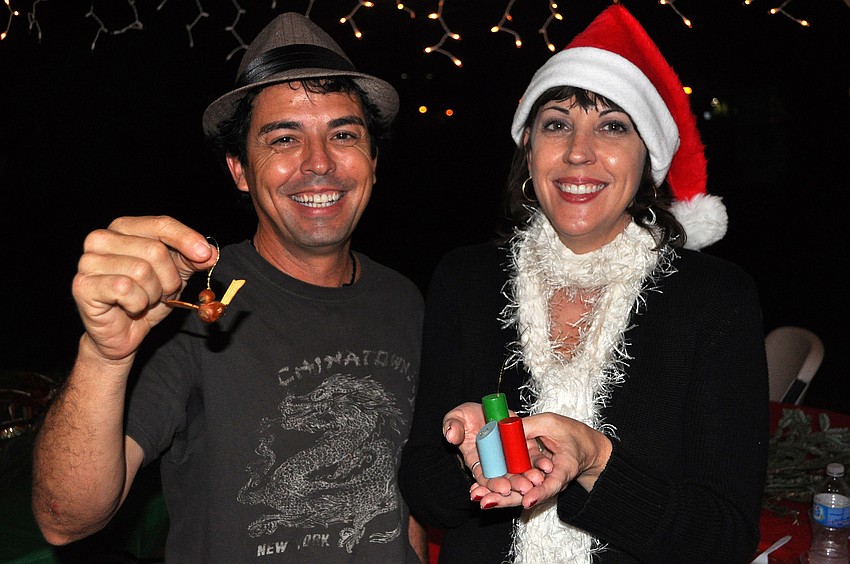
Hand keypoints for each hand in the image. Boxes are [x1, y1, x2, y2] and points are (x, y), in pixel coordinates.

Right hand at [72, 216, 216, 361]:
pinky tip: (130, 307)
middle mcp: (101, 238)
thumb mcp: (175, 274)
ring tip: (145, 300)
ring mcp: (88, 261)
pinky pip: (125, 289)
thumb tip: (210, 253)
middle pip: (155, 250)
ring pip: (142, 271)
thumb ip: (192, 259)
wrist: (124, 333)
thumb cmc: (147, 297)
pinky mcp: (83, 285)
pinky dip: (137, 303)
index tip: (205, 254)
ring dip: (153, 293)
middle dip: (169, 278)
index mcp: (124, 228)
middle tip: (163, 292)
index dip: (186, 239)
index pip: (161, 224)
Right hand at [444, 405, 547, 508]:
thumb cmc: (464, 416)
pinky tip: (547, 466)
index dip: (493, 484)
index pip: (484, 477)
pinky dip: (539, 462)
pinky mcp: (521, 445)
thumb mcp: (455, 418)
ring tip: (539, 479)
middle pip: (505, 479)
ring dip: (530, 476)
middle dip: (515, 484)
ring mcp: (509, 455)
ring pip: (521, 470)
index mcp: (476, 461)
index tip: (503, 488)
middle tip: (526, 488)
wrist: (481, 408)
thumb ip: (452, 426)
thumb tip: (451, 435)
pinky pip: (531, 456)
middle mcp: (494, 463)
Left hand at [469, 413, 611, 509]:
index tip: (527, 501)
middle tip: (487, 502)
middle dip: (506, 500)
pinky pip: (513, 487)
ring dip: (497, 497)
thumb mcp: (551, 423)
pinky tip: (479, 491)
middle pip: (528, 495)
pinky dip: (497, 490)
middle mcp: (551, 482)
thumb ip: (529, 427)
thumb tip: (505, 430)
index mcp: (564, 469)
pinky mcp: (528, 480)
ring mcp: (539, 483)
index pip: (552, 485)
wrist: (582, 447)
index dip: (540, 493)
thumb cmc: (571, 433)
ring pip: (517, 494)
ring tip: (477, 497)